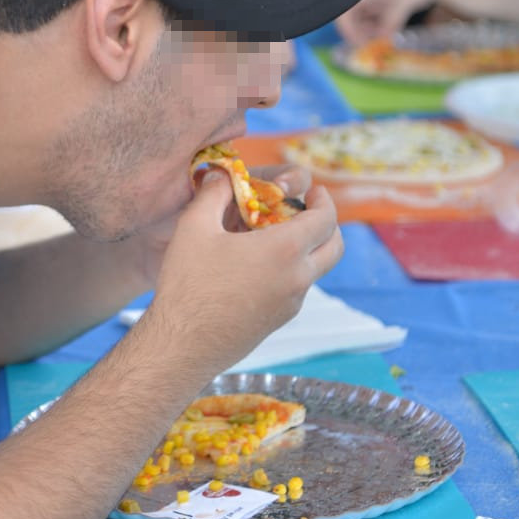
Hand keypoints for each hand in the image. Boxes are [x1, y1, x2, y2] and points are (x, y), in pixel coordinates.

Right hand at [144, 169, 342, 371]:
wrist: (182, 345)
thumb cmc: (187, 284)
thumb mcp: (194, 227)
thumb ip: (212, 193)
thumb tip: (222, 174)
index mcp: (284, 250)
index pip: (326, 219)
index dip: (324, 200)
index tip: (312, 190)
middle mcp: (297, 278)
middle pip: (335, 247)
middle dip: (328, 224)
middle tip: (306, 211)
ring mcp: (291, 304)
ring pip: (316, 270)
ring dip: (308, 249)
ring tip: (275, 236)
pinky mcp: (279, 321)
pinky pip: (297, 288)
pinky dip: (291, 270)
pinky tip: (257, 265)